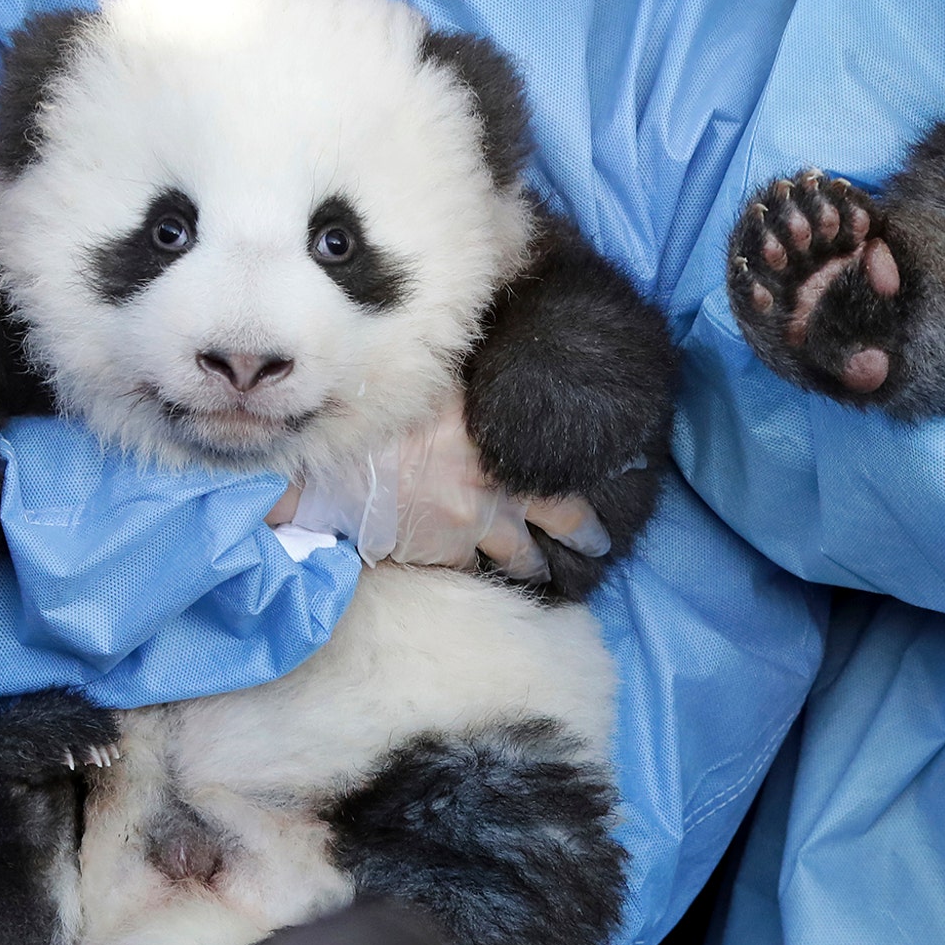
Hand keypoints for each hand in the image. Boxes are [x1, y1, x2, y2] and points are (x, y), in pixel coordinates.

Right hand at [270, 398, 608, 580]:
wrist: (325, 465)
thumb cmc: (373, 414)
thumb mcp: (433, 383)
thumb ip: (473, 392)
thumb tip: (504, 363)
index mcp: (497, 436)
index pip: (561, 461)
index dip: (588, 474)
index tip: (619, 473)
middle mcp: (496, 482)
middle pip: (560, 516)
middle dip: (583, 536)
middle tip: (597, 547)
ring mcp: (473, 523)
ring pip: (520, 557)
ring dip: (534, 567)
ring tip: (547, 576)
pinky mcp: (444, 554)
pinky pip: (474, 571)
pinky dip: (482, 576)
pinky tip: (488, 581)